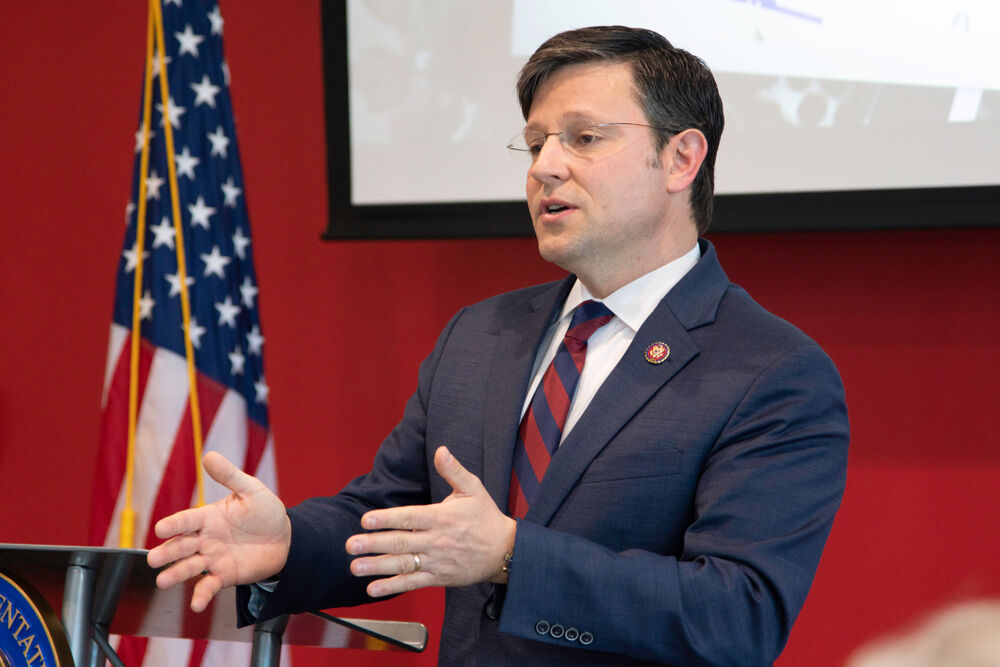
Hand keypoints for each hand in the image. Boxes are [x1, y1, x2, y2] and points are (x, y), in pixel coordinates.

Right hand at [146, 451, 291, 611]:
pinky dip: (201, 595)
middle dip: (167, 552)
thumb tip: (209, 455)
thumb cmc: (266, 511)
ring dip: (176, 574)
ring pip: (189, 567)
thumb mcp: (251, 490)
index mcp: (208, 517)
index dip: (174, 524)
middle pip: (182, 546)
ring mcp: (213, 558)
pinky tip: (196, 604)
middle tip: (153, 559)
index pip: (187, 520)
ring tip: (162, 581)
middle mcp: (206, 539)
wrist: (286, 538)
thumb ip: (229, 476)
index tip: (161, 528)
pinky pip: (209, 586)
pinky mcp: (225, 575)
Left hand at [345, 446, 515, 597]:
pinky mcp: (439, 577)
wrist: (505, 551)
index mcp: (442, 517)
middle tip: (350, 545)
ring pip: (403, 565)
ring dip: (377, 567)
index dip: (387, 519)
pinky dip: (393, 587)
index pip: (410, 518)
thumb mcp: (474, 489)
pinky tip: (372, 588)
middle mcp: (437, 540)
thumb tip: (441, 450)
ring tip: (355, 567)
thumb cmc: (486, 517)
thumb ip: (454, 470)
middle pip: (401, 542)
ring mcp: (437, 561)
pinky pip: (413, 583)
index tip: (366, 520)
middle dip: (374, 544)